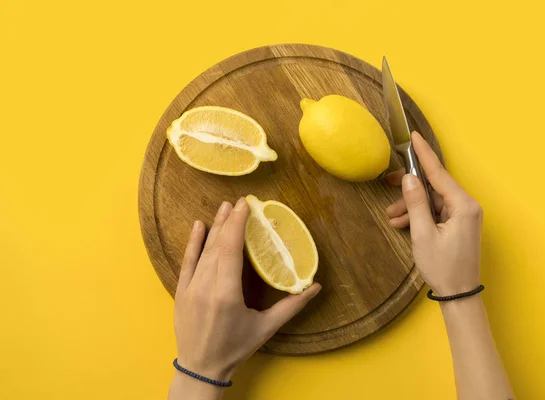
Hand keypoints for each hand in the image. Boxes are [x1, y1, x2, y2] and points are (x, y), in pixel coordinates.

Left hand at [173, 198, 320, 382]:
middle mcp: (206, 287)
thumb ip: (292, 306)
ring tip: (224, 207)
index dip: (238, 225)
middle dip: (229, 221)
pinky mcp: (181, 291)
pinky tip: (198, 225)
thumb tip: (316, 287)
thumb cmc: (236, 348)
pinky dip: (192, 242)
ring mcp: (190, 288)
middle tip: (238, 201)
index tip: (245, 206)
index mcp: (227, 294)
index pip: (231, 250)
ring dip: (214, 227)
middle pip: (218, 245)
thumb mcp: (266, 328)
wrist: (201, 368)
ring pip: (204, 250)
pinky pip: (187, 261)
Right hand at [385, 132, 481, 295]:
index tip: (413, 137)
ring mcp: (463, 216)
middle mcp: (466, 206)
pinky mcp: (458, 224)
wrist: (459, 294)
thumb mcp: (423, 234)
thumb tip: (408, 179)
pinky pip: (435, 212)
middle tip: (387, 184)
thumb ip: (415, 203)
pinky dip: (419, 216)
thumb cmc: (443, 267)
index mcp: (463, 205)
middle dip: (409, 189)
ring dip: (411, 207)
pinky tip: (402, 224)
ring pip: (431, 201)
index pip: (439, 173)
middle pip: (433, 187)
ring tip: (392, 218)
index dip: (423, 154)